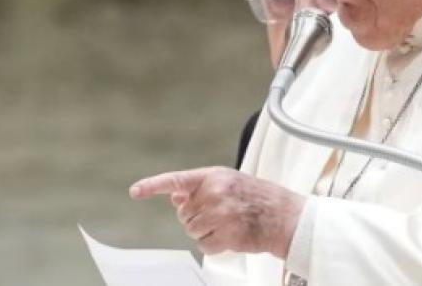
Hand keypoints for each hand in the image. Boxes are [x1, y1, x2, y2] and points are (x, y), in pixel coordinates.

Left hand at [130, 166, 304, 257]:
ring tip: (228, 224)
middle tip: (222, 214)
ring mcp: (221, 214)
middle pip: (184, 214)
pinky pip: (204, 245)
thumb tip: (175, 197)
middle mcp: (215, 193)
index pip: (177, 180)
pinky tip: (230, 235)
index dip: (153, 185)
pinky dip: (214, 245)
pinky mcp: (226, 234)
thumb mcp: (230, 182)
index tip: (135, 191)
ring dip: (206, 232)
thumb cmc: (259, 198)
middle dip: (198, 217)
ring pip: (192, 231)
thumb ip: (201, 187)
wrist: (285, 216)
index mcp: (215, 176)